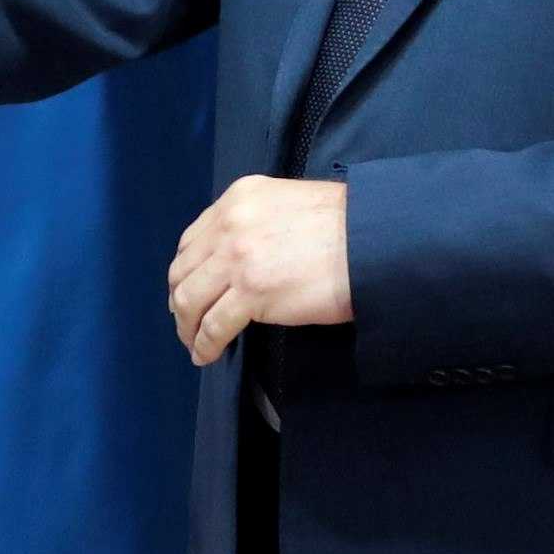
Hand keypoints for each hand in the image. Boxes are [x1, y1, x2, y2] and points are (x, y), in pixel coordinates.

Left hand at [166, 175, 352, 366]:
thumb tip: (243, 258)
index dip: (187, 271)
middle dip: (180, 300)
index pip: (193, 240)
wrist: (374, 241)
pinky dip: (204, 344)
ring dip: (186, 327)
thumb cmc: (345, 226)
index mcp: (238, 198)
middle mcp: (229, 224)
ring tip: (194, 344)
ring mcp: (237, 258)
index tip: (189, 290)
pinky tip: (206, 355)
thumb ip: (258, 223)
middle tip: (186, 322)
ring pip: (189, 299)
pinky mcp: (252, 293)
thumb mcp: (288, 205)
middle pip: (183, 270)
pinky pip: (213, 326)